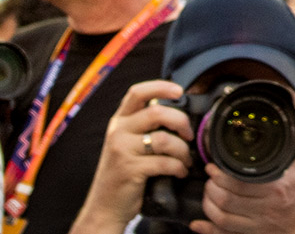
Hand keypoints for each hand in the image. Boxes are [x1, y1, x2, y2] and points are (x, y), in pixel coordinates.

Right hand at [72, 80, 193, 233]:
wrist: (104, 207)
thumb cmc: (123, 174)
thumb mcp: (127, 144)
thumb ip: (144, 127)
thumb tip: (178, 113)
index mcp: (119, 121)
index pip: (137, 92)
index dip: (160, 86)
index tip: (179, 91)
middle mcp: (118, 131)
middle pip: (157, 112)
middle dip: (181, 122)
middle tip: (189, 135)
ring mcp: (122, 150)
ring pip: (164, 139)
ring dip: (183, 150)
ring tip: (185, 160)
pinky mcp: (130, 169)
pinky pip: (164, 162)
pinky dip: (178, 167)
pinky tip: (180, 172)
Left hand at [191, 153, 294, 233]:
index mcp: (277, 187)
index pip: (239, 182)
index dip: (220, 176)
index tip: (212, 167)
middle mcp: (269, 208)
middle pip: (227, 200)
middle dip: (211, 188)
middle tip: (208, 179)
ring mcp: (261, 225)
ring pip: (223, 218)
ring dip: (209, 206)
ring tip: (208, 193)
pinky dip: (208, 231)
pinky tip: (198, 224)